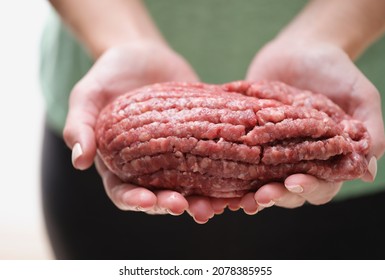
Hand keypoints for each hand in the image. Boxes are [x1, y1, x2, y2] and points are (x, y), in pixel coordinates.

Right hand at [63, 41, 223, 221]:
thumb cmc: (109, 76)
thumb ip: (80, 125)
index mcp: (118, 164)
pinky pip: (211, 160)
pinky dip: (223, 174)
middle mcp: (148, 166)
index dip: (134, 201)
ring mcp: (176, 155)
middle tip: (188, 207)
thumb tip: (79, 161)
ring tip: (216, 206)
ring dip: (202, 199)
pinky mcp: (198, 140)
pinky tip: (235, 181)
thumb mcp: (87, 96)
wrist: (143, 55)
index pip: (123, 192)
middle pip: (160, 195)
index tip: (147, 201)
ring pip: (189, 186)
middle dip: (172, 204)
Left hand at [238, 40, 384, 212]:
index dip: (308, 188)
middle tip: (261, 196)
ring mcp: (270, 150)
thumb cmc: (336, 71)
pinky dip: (229, 170)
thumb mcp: (360, 96)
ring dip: (250, 193)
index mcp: (326, 157)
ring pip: (260, 181)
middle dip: (275, 195)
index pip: (320, 184)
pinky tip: (219, 177)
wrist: (301, 48)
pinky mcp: (249, 138)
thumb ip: (368, 129)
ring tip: (239, 199)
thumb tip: (368, 171)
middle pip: (287, 190)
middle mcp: (297, 159)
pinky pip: (238, 159)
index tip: (294, 182)